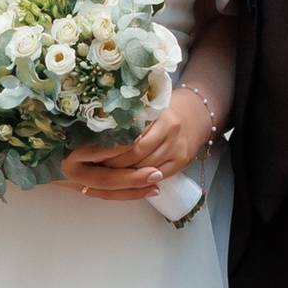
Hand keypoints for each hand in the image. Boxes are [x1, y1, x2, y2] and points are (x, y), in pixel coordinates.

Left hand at [60, 85, 220, 202]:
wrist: (196, 114)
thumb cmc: (162, 111)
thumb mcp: (146, 108)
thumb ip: (126, 119)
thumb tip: (92, 131)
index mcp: (157, 114)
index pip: (128, 138)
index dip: (109, 149)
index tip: (91, 152)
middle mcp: (170, 130)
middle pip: (136, 156)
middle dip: (114, 164)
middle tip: (94, 166)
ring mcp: (178, 147)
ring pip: (146, 168)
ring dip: (126, 174)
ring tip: (106, 173)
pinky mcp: (183, 160)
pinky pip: (160, 175)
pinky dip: (143, 178)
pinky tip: (129, 178)